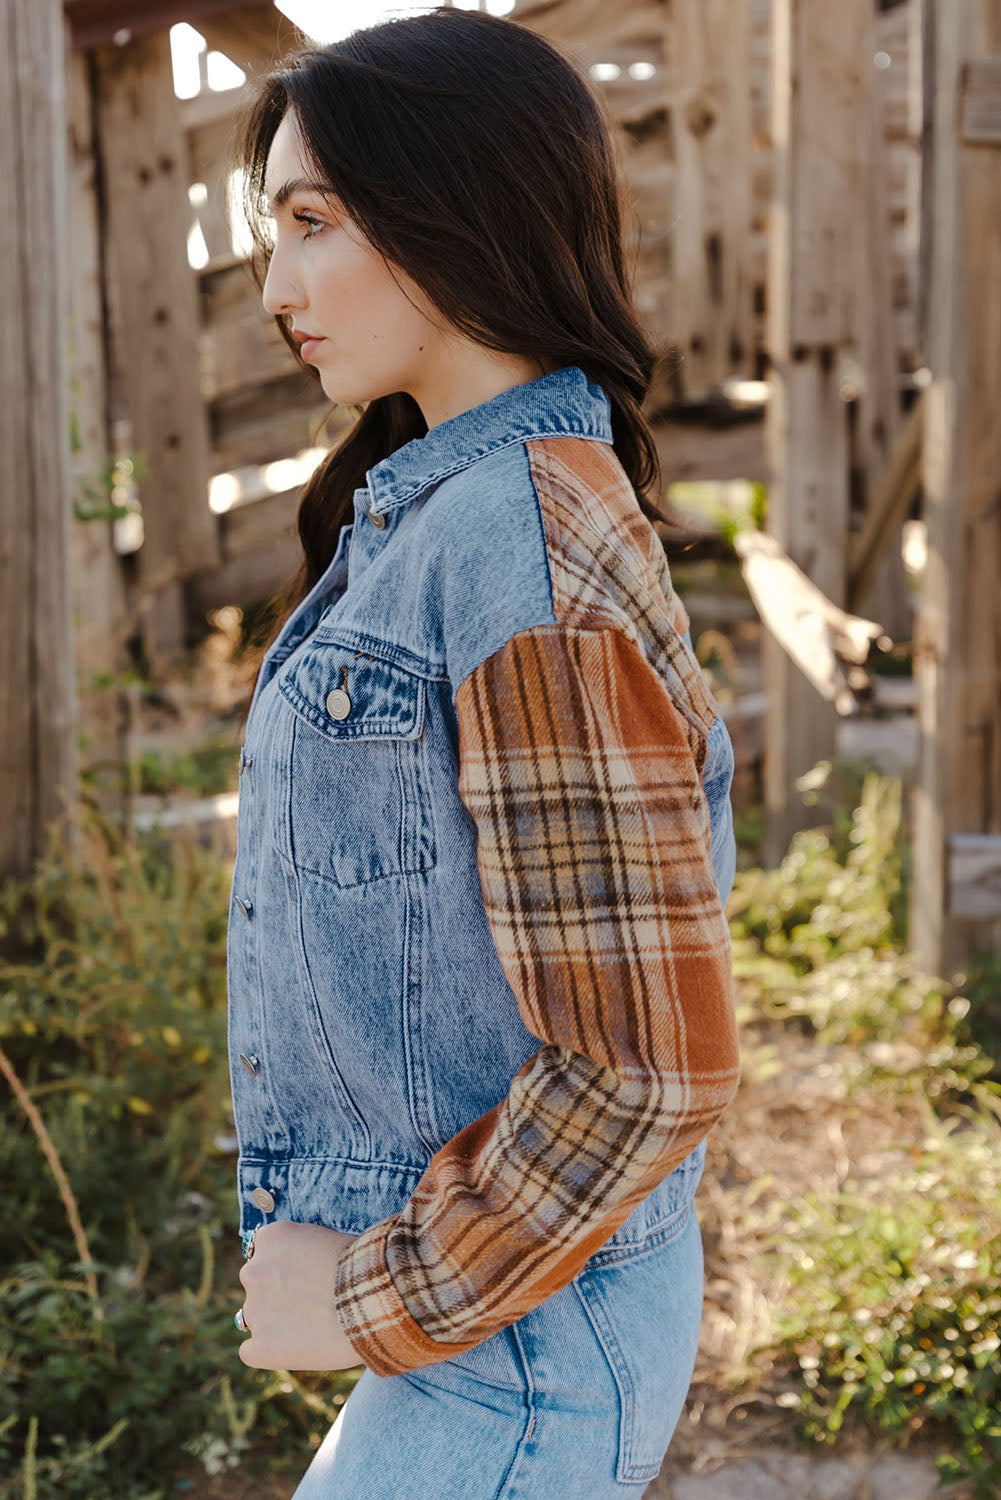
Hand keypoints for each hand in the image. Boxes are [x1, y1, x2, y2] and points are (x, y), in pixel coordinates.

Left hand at [236, 1220, 363, 1370]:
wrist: (371, 1299)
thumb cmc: (361, 1266)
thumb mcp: (327, 1239)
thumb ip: (303, 1251)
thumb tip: (301, 1266)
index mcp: (270, 1238)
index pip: (263, 1253)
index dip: (285, 1268)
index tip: (305, 1278)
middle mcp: (254, 1271)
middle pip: (257, 1285)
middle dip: (278, 1294)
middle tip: (312, 1304)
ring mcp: (254, 1310)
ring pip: (255, 1318)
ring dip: (275, 1322)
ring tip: (313, 1328)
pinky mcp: (262, 1347)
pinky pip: (251, 1352)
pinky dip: (270, 1352)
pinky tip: (296, 1350)